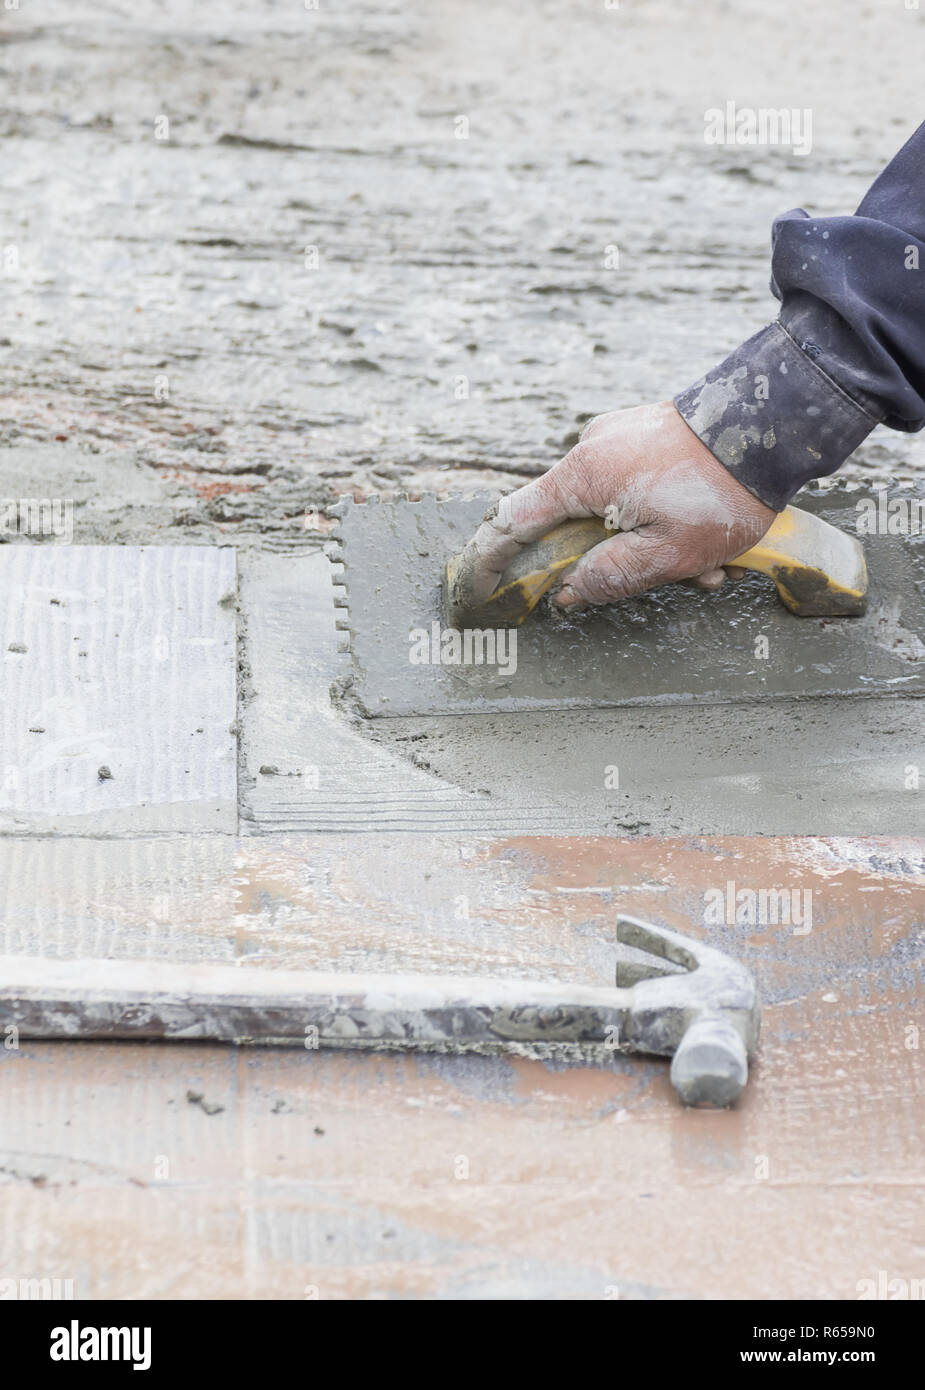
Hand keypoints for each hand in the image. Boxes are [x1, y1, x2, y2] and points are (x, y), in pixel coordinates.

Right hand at [461, 401, 777, 608]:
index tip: (477, 590)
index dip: (490, 561)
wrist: (778, 420)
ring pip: (615, 511)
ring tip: (707, 565)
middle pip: (575, 523)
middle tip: (672, 579)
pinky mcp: (646, 435)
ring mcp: (620, 438)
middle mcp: (592, 449)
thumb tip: (568, 593)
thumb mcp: (665, 555)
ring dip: (654, 547)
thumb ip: (607, 578)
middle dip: (617, 562)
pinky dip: (665, 521)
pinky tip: (711, 540)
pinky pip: (639, 490)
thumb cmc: (721, 489)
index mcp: (582, 475)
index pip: (514, 522)